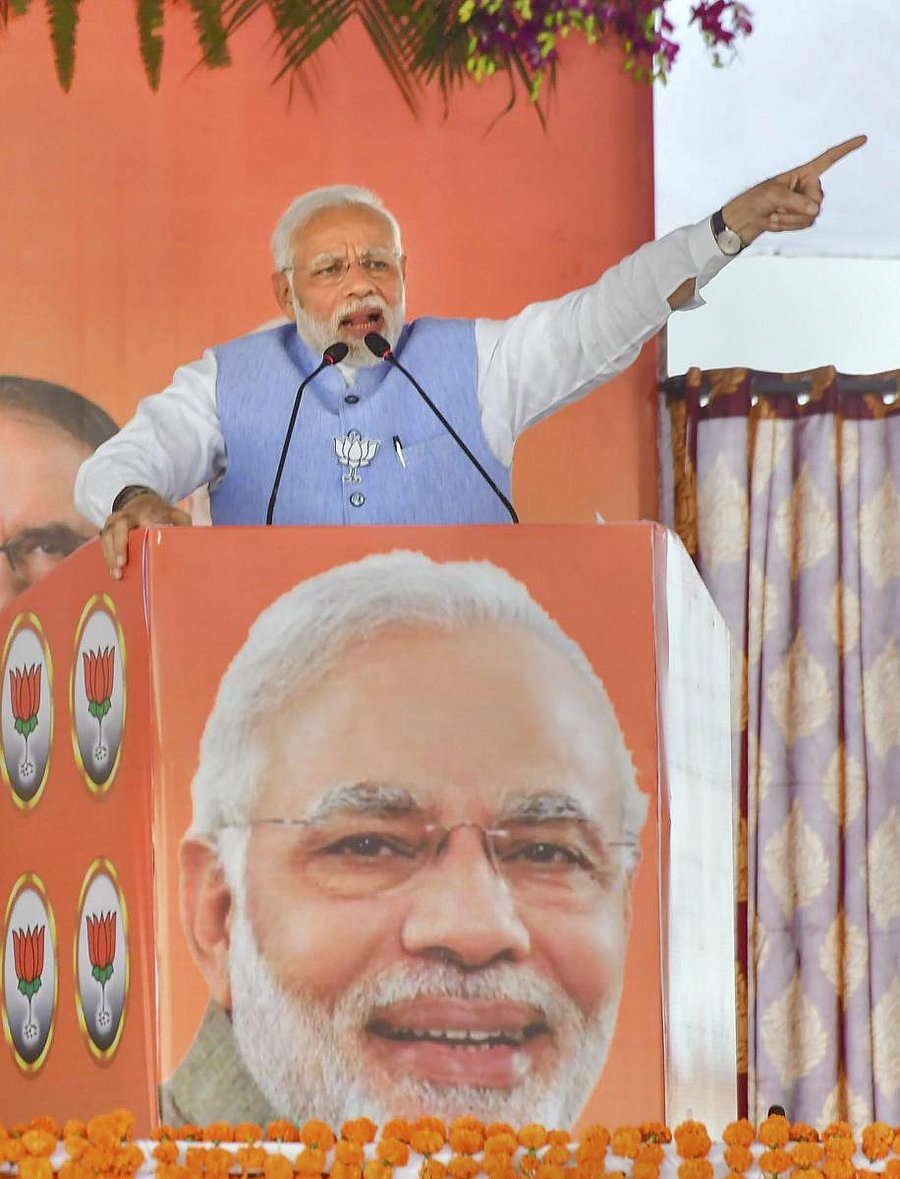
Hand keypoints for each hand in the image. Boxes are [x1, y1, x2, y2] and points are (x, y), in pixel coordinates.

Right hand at [100, 491, 190, 578]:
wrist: (141, 501)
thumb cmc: (161, 513)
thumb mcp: (175, 514)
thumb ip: (181, 522)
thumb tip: (186, 537)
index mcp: (139, 513)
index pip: (130, 523)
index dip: (127, 537)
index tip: (130, 552)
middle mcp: (122, 516)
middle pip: (115, 531)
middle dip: (117, 548)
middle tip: (121, 565)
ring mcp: (112, 523)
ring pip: (106, 539)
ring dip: (110, 557)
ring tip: (117, 575)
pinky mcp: (107, 531)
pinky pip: (104, 544)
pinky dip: (108, 558)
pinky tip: (113, 571)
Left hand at [722, 134, 866, 246]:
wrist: (745, 220)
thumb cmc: (756, 200)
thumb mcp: (774, 195)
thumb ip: (796, 201)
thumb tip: (814, 211)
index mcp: (803, 173)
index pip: (828, 159)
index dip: (845, 149)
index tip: (863, 138)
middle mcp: (807, 187)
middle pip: (818, 200)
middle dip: (799, 207)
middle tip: (778, 207)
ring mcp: (805, 204)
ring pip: (811, 216)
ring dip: (790, 219)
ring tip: (773, 214)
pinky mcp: (801, 219)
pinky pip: (804, 225)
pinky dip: (787, 226)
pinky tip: (774, 221)